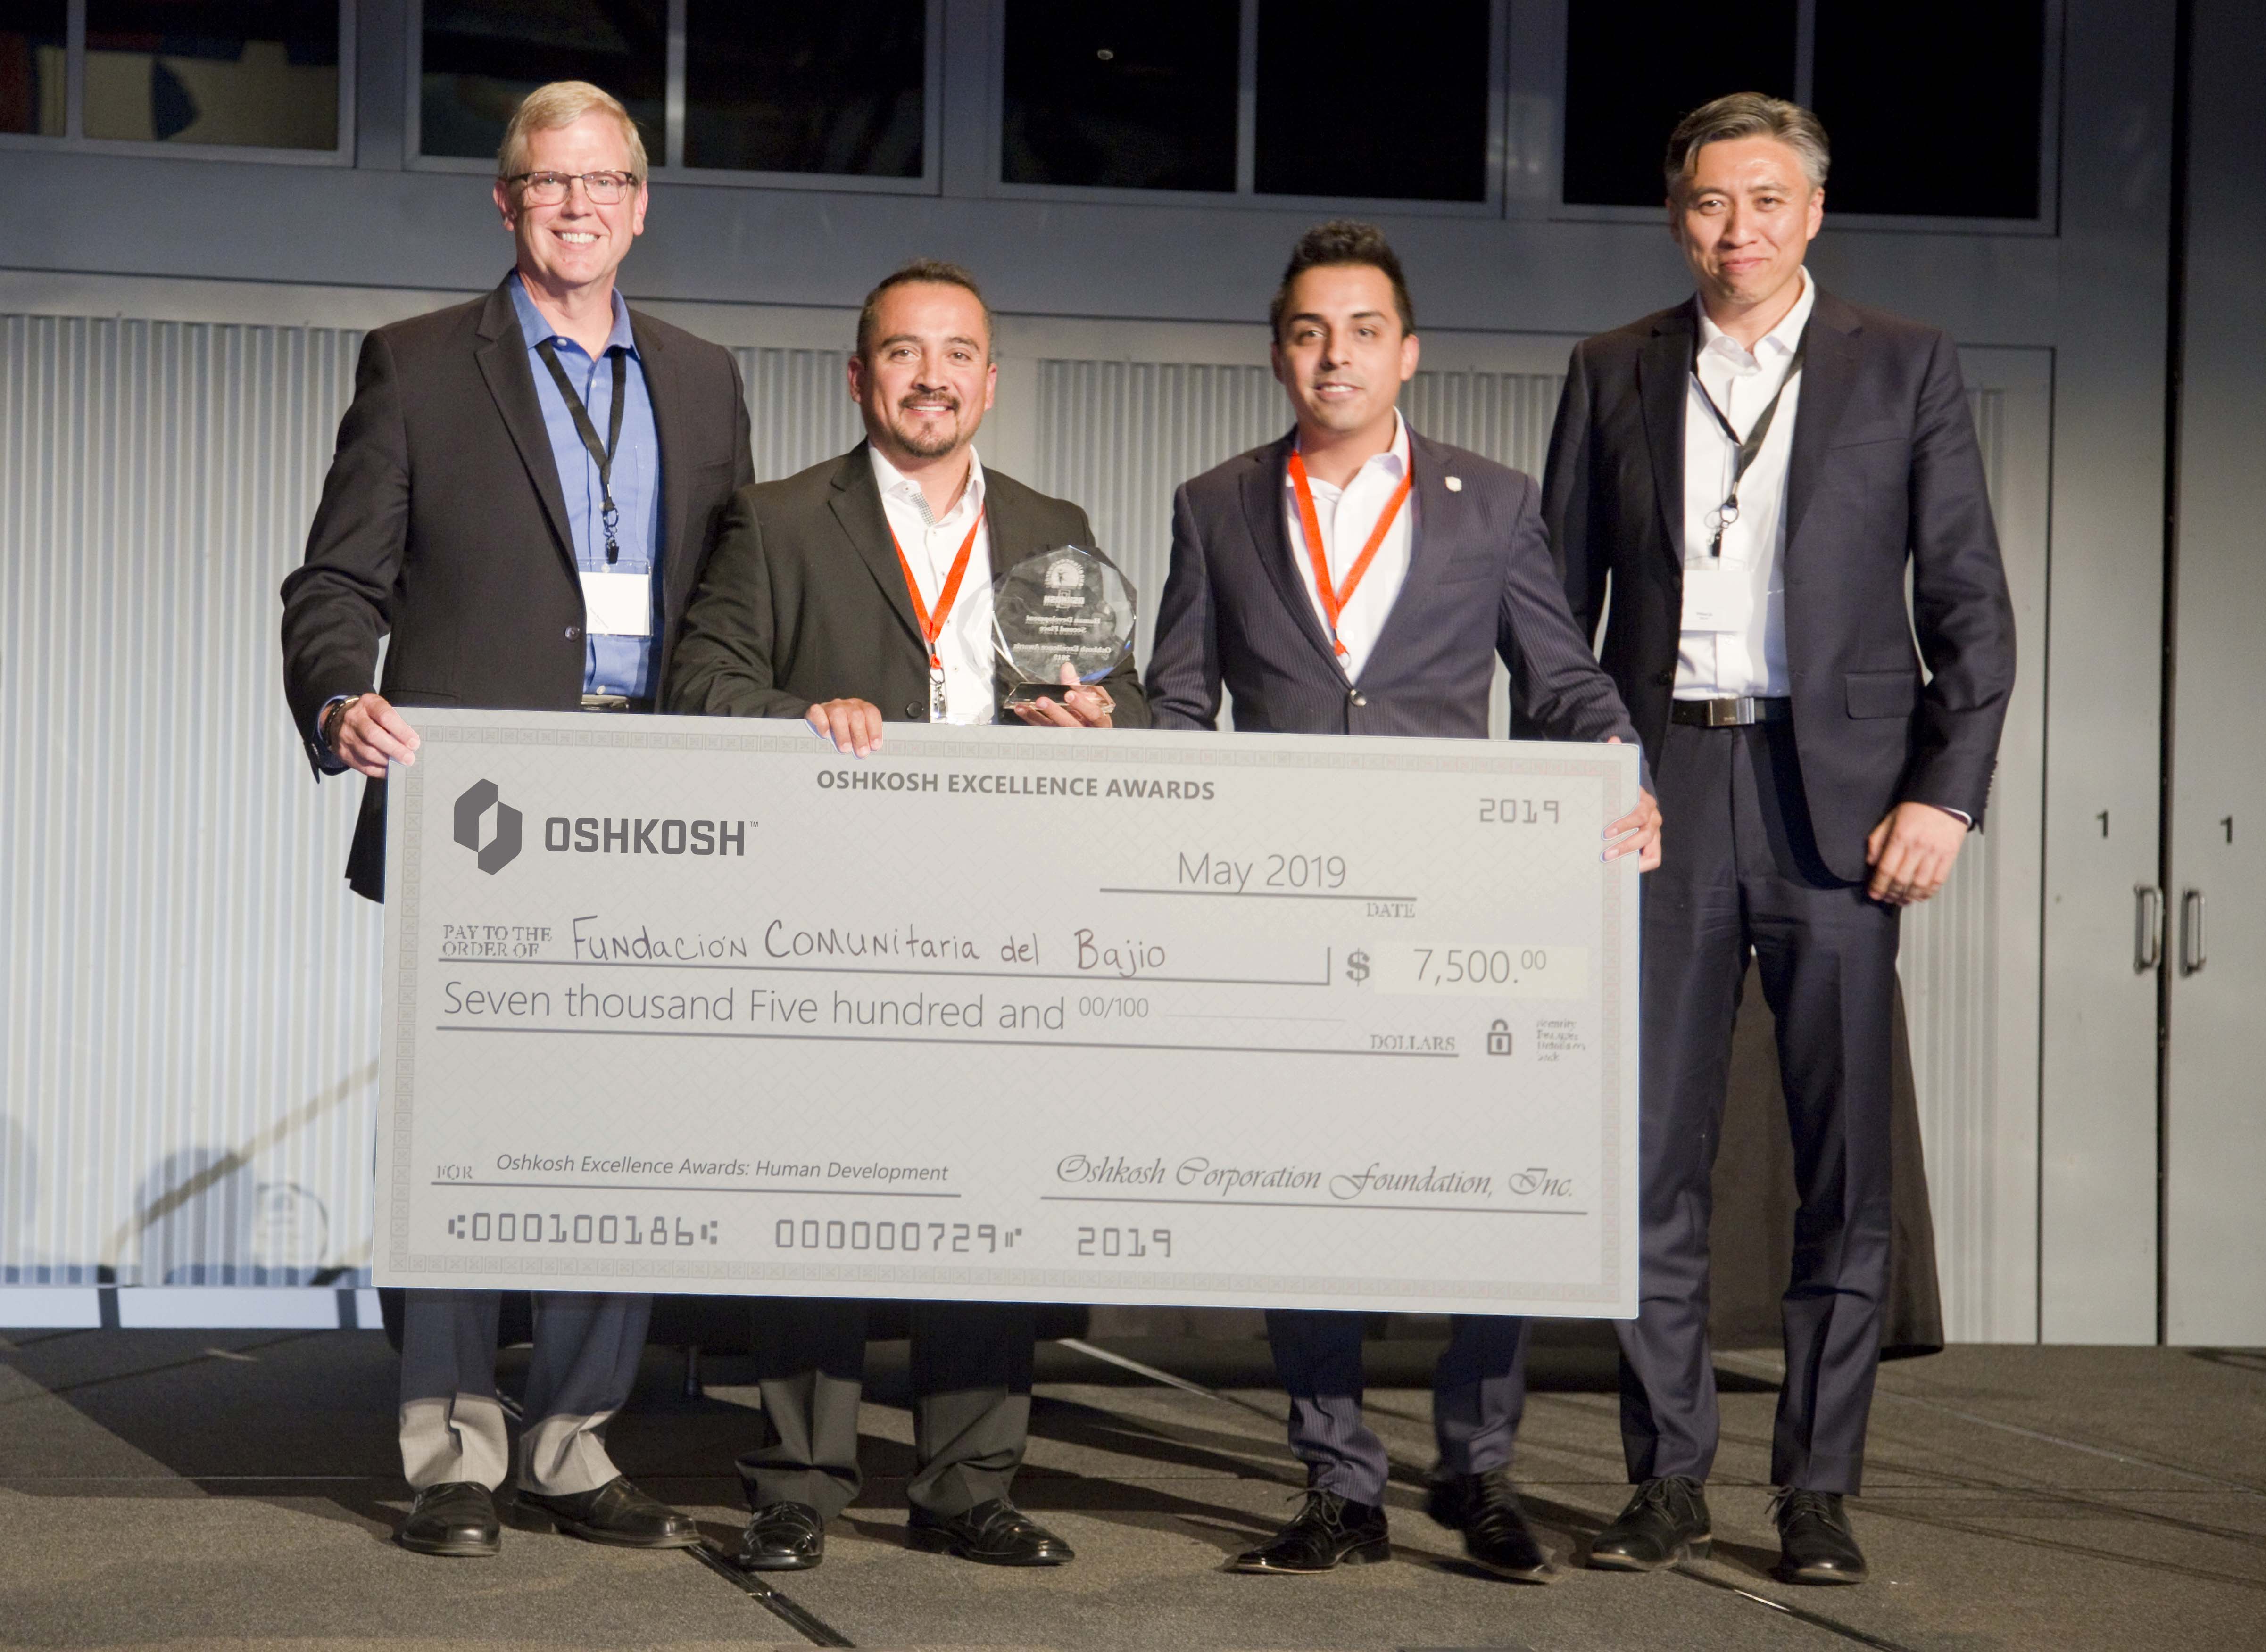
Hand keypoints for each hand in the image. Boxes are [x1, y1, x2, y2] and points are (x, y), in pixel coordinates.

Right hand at [329, 693, 418, 778]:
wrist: (341, 719)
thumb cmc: (371, 715)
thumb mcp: (381, 709)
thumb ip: (395, 721)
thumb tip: (413, 742)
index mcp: (368, 703)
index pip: (385, 716)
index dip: (401, 731)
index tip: (414, 743)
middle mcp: (353, 718)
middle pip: (373, 735)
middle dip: (394, 749)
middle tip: (409, 759)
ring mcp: (346, 736)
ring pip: (368, 753)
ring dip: (387, 761)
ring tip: (401, 764)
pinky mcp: (343, 752)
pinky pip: (362, 765)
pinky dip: (379, 770)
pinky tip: (390, 770)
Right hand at [805, 698, 885, 755]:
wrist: (818, 719)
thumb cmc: (842, 730)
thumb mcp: (855, 734)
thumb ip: (864, 741)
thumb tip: (869, 754)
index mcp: (860, 708)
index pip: (871, 713)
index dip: (875, 730)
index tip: (875, 746)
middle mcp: (847, 705)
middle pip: (856, 715)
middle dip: (860, 736)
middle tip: (861, 752)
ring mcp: (831, 707)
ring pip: (838, 715)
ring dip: (843, 734)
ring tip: (844, 749)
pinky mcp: (816, 711)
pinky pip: (818, 713)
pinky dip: (822, 725)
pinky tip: (826, 736)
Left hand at [1007, 663, 1116, 728]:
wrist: (1090, 738)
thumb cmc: (1091, 717)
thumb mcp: (1090, 702)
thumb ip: (1077, 686)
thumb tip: (1066, 667)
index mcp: (1100, 723)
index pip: (1094, 715)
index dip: (1082, 705)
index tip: (1069, 694)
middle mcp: (1085, 733)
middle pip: (1070, 725)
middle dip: (1055, 712)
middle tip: (1041, 701)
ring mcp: (1070, 739)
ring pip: (1053, 730)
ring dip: (1036, 717)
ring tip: (1023, 706)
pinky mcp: (1056, 740)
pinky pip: (1042, 731)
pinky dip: (1031, 720)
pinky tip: (1021, 710)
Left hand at [1603, 737, 1661, 870]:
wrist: (1631, 798)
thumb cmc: (1621, 791)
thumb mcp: (1618, 776)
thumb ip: (1615, 757)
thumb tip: (1613, 739)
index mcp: (1645, 802)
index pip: (1639, 815)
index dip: (1624, 824)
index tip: (1606, 832)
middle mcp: (1653, 819)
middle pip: (1644, 835)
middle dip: (1625, 845)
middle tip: (1604, 853)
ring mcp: (1654, 834)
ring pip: (1650, 850)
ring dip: (1631, 858)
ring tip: (1611, 863)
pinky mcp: (1652, 846)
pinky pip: (1652, 859)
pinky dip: (1639, 866)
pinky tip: (1621, 870)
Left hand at [1865, 801, 1968, 905]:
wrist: (1945, 798)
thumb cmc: (1916, 808)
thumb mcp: (1890, 819)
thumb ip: (1877, 840)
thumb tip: (1871, 862)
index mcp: (1900, 837)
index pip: (1886, 868)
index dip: (1878, 885)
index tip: (1873, 893)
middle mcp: (1917, 847)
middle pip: (1901, 879)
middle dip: (1891, 893)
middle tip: (1886, 899)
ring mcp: (1935, 852)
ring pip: (1920, 883)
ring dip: (1908, 897)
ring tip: (1901, 901)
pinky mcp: (1949, 855)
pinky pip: (1938, 880)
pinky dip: (1928, 892)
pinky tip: (1919, 896)